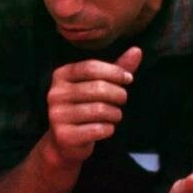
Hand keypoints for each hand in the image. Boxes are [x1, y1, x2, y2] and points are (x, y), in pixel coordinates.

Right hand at [44, 47, 140, 163]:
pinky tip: (105, 129)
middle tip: (121, 101)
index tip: (128, 79)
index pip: (91, 67)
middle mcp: (54, 94)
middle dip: (119, 95)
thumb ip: (116, 69)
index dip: (115, 72)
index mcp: (60, 76)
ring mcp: (57, 115)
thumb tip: (137, 50)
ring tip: (113, 116)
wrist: (65, 141)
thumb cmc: (85, 106)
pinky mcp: (64, 135)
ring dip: (116, 114)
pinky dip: (109, 129)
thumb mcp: (98, 84)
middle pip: (98, 88)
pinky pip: (99, 129)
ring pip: (101, 110)